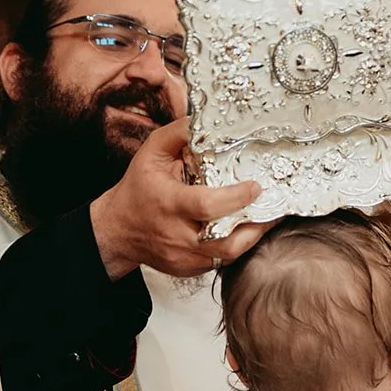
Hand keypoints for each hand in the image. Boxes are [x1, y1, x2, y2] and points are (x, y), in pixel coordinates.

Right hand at [90, 117, 273, 279]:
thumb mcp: (151, 153)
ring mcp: (185, 257)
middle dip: (256, 226)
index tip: (255, 187)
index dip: (236, 198)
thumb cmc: (137, 190)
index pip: (207, 205)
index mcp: (169, 203)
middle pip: (226, 242)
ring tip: (264, 218)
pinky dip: (235, 246)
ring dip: (251, 237)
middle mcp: (177, 234)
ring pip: (229, 256)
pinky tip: (241, 229)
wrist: (118, 230)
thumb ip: (179, 133)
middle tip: (272, 207)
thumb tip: (206, 120)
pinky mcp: (190, 269)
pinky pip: (221, 262)